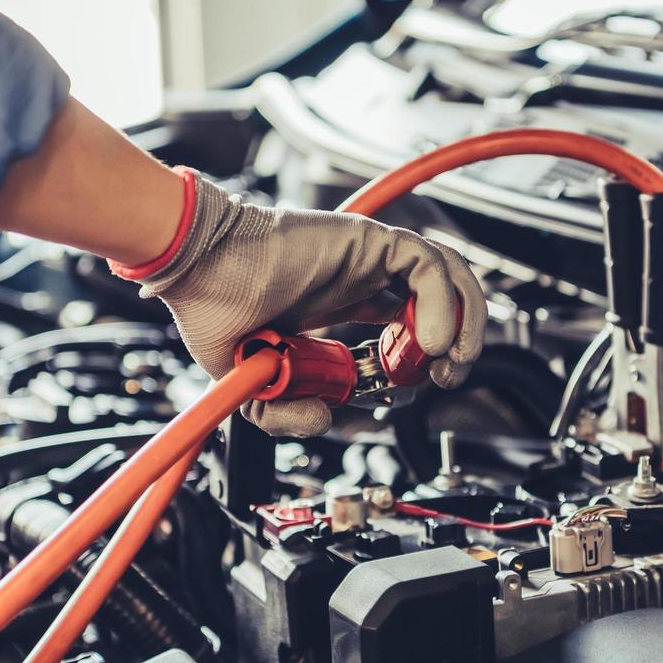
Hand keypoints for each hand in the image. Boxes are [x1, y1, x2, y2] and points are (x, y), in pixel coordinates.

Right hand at [113, 171, 485, 435]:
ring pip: (448, 277)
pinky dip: (445, 304)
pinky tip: (432, 342)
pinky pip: (429, 267)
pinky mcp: (371, 241)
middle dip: (458, 341)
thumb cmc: (213, 307)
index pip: (406, 321)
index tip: (414, 387)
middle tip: (446, 377)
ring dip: (464, 322)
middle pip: (441, 298)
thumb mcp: (251, 381)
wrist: (198, 272)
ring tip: (451, 362)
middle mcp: (361, 274)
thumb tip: (323, 421)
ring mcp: (369, 256)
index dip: (421, 355)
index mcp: (341, 300)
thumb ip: (284, 411)